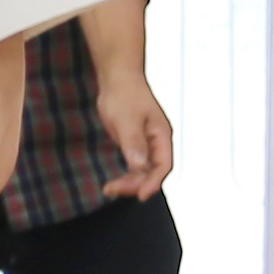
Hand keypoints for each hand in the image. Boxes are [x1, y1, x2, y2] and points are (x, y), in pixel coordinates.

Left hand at [97, 73, 174, 197]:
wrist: (117, 79)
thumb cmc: (125, 93)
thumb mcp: (127, 119)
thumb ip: (134, 143)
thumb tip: (140, 165)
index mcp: (161, 135)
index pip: (164, 165)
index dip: (154, 181)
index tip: (141, 194)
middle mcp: (157, 142)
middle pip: (153, 172)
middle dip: (136, 183)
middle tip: (114, 190)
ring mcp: (146, 144)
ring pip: (142, 171)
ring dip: (129, 182)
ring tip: (109, 189)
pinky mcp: (134, 144)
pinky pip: (134, 166)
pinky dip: (125, 175)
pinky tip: (113, 182)